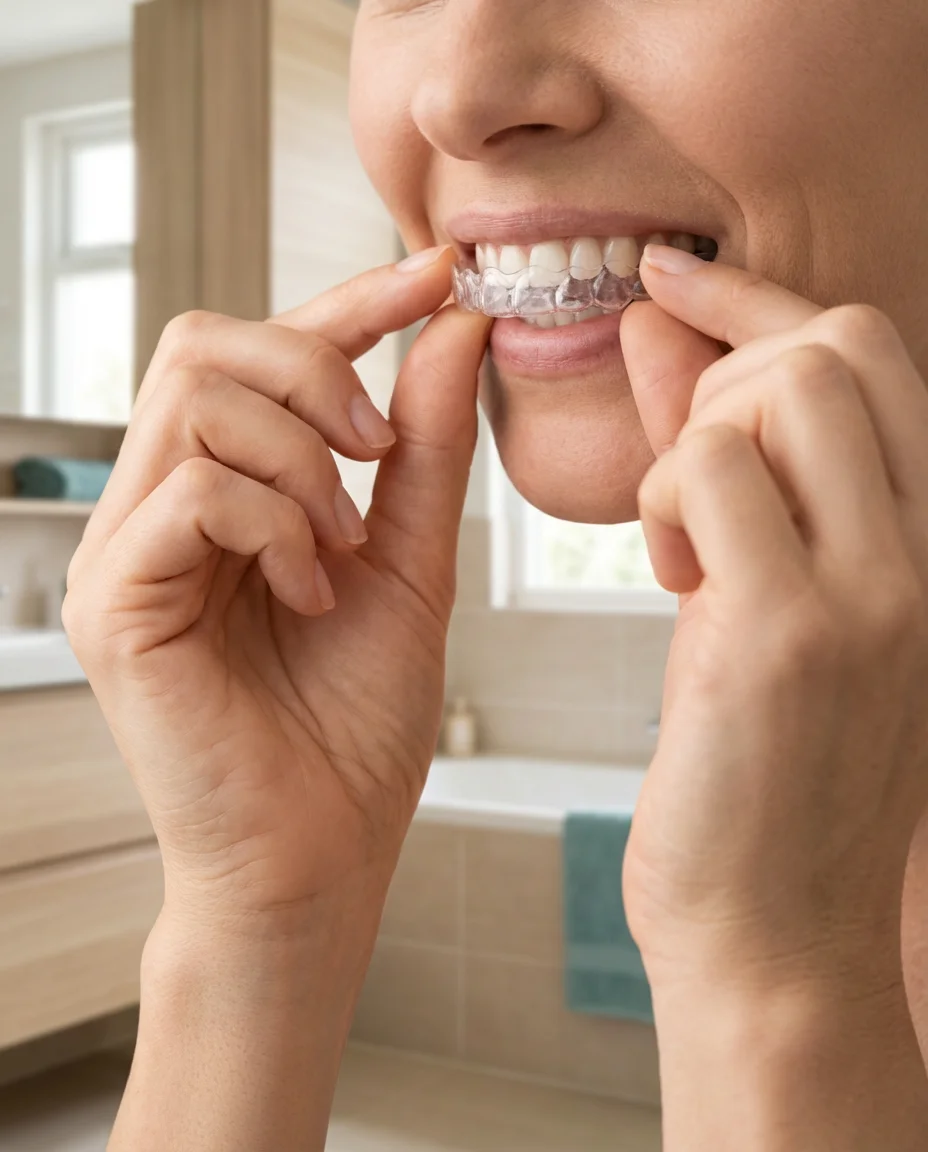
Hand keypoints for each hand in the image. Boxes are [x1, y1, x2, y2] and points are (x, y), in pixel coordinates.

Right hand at [65, 248, 490, 932]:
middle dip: (316, 372)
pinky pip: (189, 488)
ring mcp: (122, 551)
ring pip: (195, 401)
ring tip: (343, 547)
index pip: (260, 352)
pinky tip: (310, 589)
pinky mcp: (109, 600)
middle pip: (205, 344)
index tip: (435, 275)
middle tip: (379, 454)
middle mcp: (156, 505)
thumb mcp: (411, 563)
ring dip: (304, 461)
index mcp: (222, 492)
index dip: (347, 300)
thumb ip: (424, 449)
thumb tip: (451, 328)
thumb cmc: (355, 723)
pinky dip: (274, 523)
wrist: (322, 850)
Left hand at [620, 250, 927, 995]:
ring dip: (693, 448)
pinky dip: (663, 502)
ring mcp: (873, 590)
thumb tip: (659, 336)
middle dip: (729, 376)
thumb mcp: (753, 597)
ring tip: (687, 548)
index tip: (667, 274)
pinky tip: (675, 583)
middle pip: (834, 346)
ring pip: (774, 395)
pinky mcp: (791, 632)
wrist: (777, 938)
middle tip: (690, 474)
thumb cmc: (759, 772)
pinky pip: (708, 471)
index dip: (752, 297)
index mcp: (923, 541)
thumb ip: (718, 461)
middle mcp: (923, 552)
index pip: (862, 354)